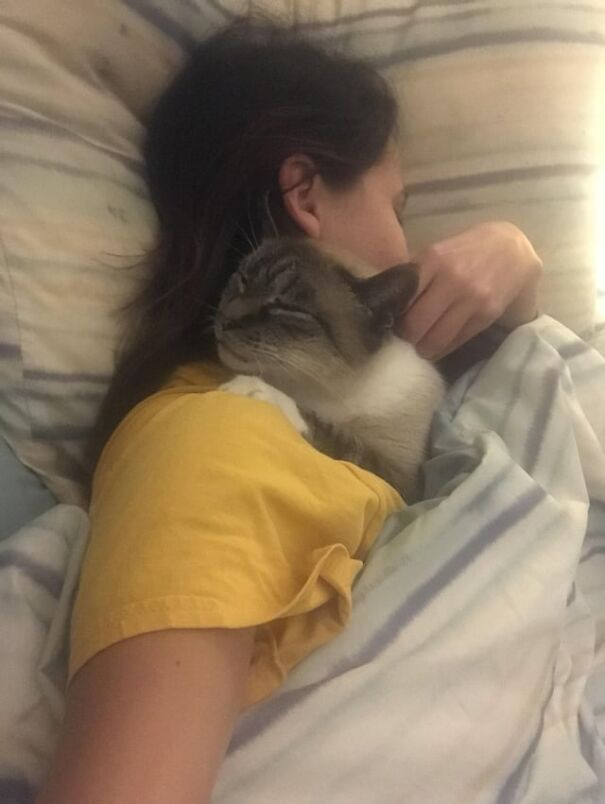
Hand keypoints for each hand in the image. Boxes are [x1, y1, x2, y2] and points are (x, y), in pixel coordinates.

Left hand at [397, 221, 542, 359]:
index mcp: (432, 259)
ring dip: (422, 349)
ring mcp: (471, 298)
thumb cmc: (465, 252)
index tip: (389, 323)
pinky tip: (436, 348)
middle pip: (415, 324)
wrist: (511, 249)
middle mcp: (452, 279)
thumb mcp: (436, 253)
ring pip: (436, 338)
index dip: (391, 317)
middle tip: (402, 340)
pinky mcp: (486, 314)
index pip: (401, 298)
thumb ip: (413, 276)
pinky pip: (456, 340)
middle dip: (405, 338)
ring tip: (418, 348)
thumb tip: (386, 304)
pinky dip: (442, 348)